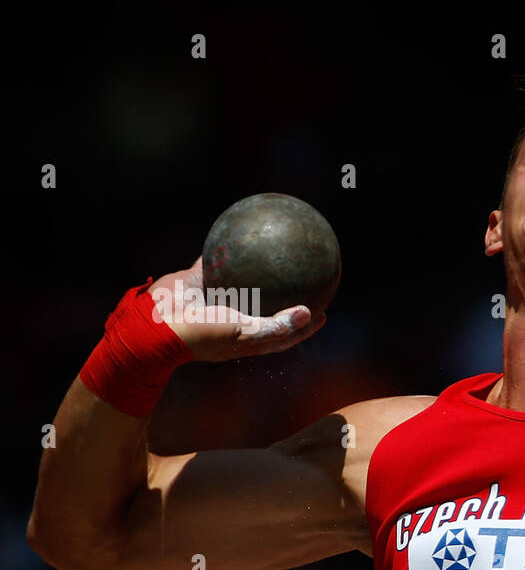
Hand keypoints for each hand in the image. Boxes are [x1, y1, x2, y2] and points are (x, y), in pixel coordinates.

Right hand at [147, 257, 324, 361]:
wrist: (156, 325)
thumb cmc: (203, 335)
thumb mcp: (244, 334)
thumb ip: (276, 326)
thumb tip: (308, 314)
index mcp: (247, 336)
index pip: (283, 333)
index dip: (304, 327)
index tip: (323, 313)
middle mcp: (234, 317)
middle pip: (265, 305)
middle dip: (284, 294)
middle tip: (305, 278)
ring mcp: (216, 298)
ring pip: (241, 280)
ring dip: (255, 267)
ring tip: (275, 251)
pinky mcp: (199, 280)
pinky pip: (215, 260)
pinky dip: (224, 249)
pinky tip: (238, 234)